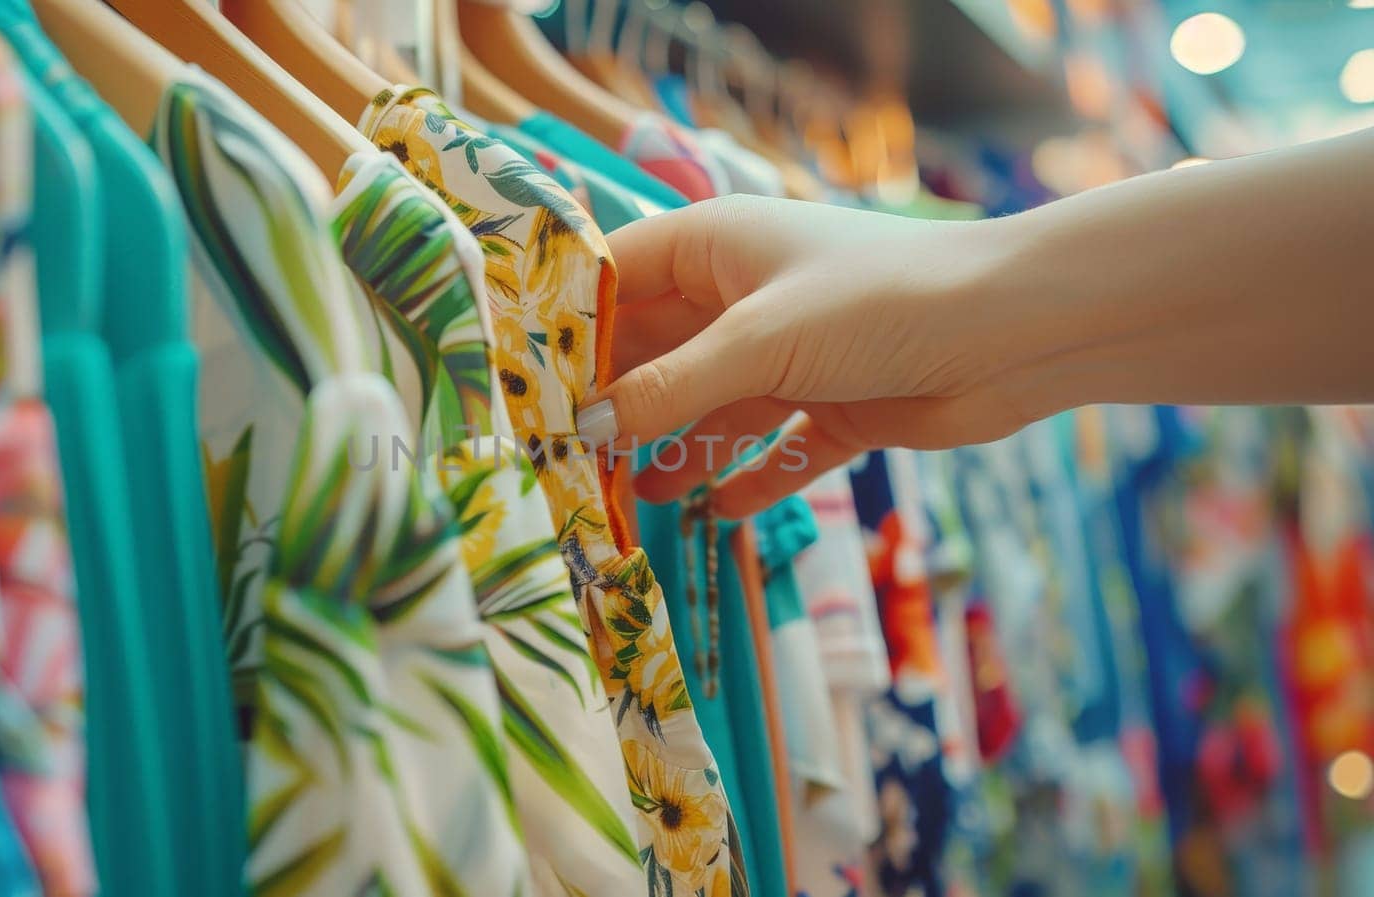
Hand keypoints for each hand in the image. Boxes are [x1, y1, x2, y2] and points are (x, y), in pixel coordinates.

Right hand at [581, 195, 1039, 517]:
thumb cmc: (880, 304)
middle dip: (615, 405)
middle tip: (558, 461)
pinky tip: (713, 515)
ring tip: (623, 501)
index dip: (567, 325)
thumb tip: (585, 428)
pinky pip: (771, 449)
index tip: (519, 385)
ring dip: (672, 451)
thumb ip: (671, 389)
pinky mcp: (832, 406)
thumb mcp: (760, 342)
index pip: (616, 277)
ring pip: (708, 409)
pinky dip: (746, 480)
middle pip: (655, 352)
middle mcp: (744, 297)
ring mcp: (789, 354)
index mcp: (715, 247)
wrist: (1017, 334)